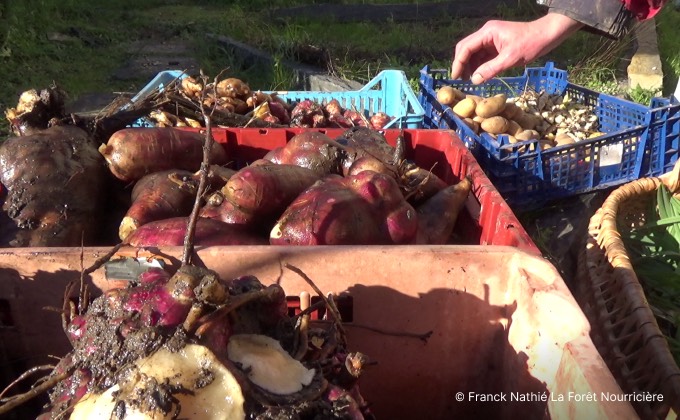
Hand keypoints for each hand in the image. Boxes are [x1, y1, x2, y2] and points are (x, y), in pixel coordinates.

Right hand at [451, 13, 583, 83]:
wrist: (548, 35)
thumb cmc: (531, 43)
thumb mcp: (511, 58)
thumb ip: (491, 69)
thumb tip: (474, 80)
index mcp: (487, 33)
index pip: (465, 47)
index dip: (458, 62)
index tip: (455, 77)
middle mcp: (486, 34)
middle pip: (466, 49)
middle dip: (462, 64)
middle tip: (461, 80)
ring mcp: (491, 40)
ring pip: (473, 53)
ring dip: (470, 66)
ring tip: (471, 81)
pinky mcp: (496, 46)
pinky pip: (483, 56)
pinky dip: (480, 66)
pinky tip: (481, 76)